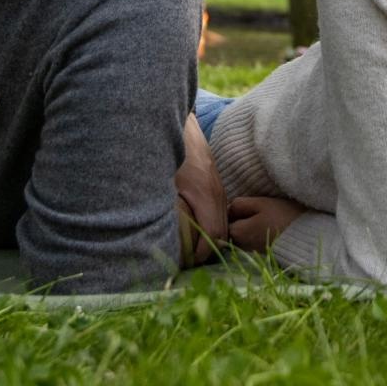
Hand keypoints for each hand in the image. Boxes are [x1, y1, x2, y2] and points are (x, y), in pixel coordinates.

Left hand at [175, 113, 227, 264]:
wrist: (181, 123)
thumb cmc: (168, 151)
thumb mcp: (163, 180)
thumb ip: (167, 206)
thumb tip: (164, 235)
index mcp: (205, 192)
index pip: (212, 233)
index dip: (201, 253)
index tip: (186, 262)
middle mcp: (217, 191)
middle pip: (222, 232)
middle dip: (207, 251)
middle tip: (187, 262)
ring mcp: (218, 186)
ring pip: (223, 222)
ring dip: (210, 239)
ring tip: (191, 250)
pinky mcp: (215, 183)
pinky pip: (220, 211)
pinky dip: (211, 225)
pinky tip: (195, 230)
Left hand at [227, 195, 306, 251]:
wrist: (308, 236)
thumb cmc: (284, 216)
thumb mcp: (261, 204)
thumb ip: (240, 205)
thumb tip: (227, 208)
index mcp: (238, 232)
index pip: (224, 220)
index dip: (233, 210)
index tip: (246, 204)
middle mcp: (241, 246)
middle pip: (231, 229)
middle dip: (238, 219)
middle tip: (254, 209)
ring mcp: (251, 251)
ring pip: (241, 235)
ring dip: (246, 226)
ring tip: (262, 217)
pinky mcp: (261, 253)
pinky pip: (251, 241)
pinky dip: (254, 233)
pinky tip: (267, 226)